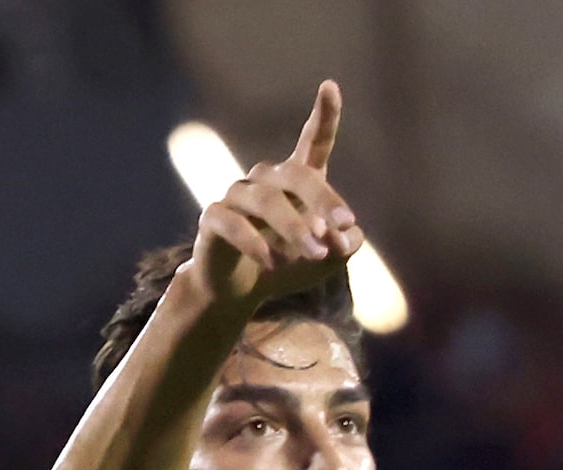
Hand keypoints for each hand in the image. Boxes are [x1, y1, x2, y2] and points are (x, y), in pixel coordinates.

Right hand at [189, 80, 364, 308]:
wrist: (237, 291)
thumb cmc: (285, 266)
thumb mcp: (324, 260)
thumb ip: (343, 244)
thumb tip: (349, 234)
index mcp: (294, 181)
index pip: (311, 143)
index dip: (323, 116)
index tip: (329, 86)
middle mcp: (265, 179)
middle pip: (296, 175)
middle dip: (322, 199)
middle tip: (343, 226)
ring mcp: (236, 196)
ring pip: (267, 201)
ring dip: (295, 228)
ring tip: (316, 255)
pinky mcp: (213, 218)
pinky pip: (233, 223)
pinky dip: (255, 243)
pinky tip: (272, 263)